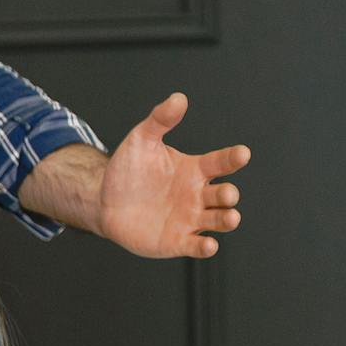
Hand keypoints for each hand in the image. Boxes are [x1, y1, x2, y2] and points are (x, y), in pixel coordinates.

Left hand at [98, 94, 248, 258]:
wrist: (103, 200)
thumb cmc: (127, 169)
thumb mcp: (141, 141)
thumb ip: (160, 120)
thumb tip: (178, 98)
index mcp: (195, 169)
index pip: (222, 162)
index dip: (233, 158)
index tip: (242, 153)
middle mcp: (198, 194)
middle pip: (224, 195)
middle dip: (229, 195)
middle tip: (226, 193)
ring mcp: (191, 219)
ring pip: (219, 220)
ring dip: (227, 219)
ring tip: (230, 217)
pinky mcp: (178, 241)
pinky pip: (197, 246)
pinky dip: (205, 247)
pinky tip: (208, 245)